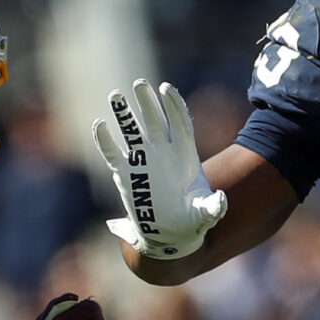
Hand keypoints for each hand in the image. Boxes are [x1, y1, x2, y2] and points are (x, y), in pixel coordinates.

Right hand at [91, 79, 226, 259]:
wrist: (170, 236)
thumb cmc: (191, 221)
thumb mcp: (204, 214)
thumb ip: (213, 207)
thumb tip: (221, 200)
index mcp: (185, 155)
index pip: (180, 123)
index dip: (173, 105)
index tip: (166, 88)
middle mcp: (163, 153)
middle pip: (155, 119)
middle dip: (147, 101)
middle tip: (140, 83)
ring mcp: (144, 161)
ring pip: (132, 131)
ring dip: (124, 113)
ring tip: (116, 95)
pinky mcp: (126, 174)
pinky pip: (113, 153)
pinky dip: (105, 140)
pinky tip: (98, 125)